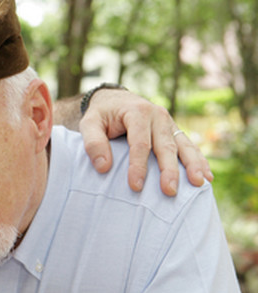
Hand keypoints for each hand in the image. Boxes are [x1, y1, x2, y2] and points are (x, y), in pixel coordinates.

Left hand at [79, 88, 212, 195]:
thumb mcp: (88, 123)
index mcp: (137, 112)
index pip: (140, 143)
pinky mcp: (174, 131)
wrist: (114, 100)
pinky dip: (199, 161)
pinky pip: (188, 146)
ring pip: (183, 146)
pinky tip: (206, 177)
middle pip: (165, 146)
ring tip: (199, 183)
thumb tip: (103, 167)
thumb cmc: (101, 115)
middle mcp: (158, 116)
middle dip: (169, 170)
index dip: (138, 166)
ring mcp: (169, 124)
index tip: (136, 186)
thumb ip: (92, 143)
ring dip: (192, 165)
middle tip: (169, 191)